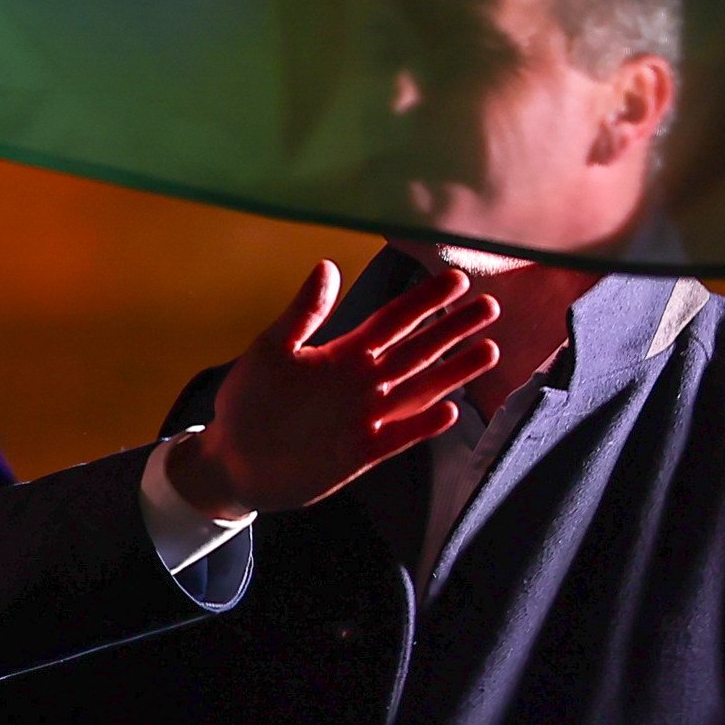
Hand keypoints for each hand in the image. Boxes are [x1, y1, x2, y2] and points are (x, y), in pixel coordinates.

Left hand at [169, 260, 499, 518]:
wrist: (234, 459)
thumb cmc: (249, 401)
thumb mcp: (271, 350)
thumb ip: (303, 313)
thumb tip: (328, 266)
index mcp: (343, 354)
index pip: (392, 321)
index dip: (423, 301)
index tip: (456, 279)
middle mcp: (363, 383)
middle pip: (416, 351)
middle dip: (452, 329)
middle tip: (490, 306)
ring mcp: (367, 418)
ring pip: (418, 390)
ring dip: (453, 373)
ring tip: (488, 349)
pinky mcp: (362, 452)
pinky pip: (399, 436)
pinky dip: (422, 425)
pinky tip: (450, 411)